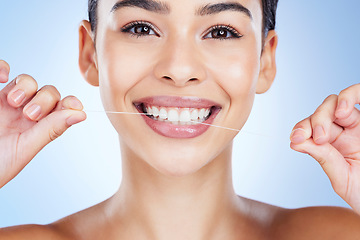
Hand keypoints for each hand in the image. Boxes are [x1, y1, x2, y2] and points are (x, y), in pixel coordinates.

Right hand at [0, 60, 85, 187]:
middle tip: (30, 115)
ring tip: (13, 102)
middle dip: (44, 101)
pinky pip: (1, 69)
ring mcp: (7, 103)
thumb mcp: (25, 148)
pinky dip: (4, 67)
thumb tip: (81, 114)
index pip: (62, 108)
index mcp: (40, 128)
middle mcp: (25, 114)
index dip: (70, 103)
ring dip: (26, 87)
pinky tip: (2, 78)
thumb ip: (51, 129)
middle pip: (48, 93)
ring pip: (27, 81)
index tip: (73, 105)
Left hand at [290, 84, 359, 213]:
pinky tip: (342, 110)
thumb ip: (322, 157)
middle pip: (322, 111)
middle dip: (316, 121)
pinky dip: (350, 95)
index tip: (295, 139)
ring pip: (338, 101)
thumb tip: (294, 141)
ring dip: (330, 108)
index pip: (311, 127)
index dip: (301, 128)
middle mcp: (345, 131)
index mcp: (332, 145)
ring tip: (333, 122)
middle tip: (320, 138)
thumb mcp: (342, 177)